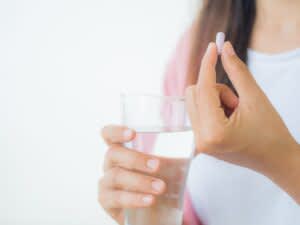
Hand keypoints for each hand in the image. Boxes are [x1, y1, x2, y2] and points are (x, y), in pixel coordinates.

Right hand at [98, 125, 165, 224]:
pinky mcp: (107, 201)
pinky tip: (150, 200)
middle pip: (113, 153)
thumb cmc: (157, 180)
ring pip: (116, 176)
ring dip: (140, 181)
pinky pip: (116, 198)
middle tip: (157, 165)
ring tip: (161, 187)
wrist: (154, 210)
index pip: (109, 135)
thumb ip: (174, 151)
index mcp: (121, 149)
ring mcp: (106, 182)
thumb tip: (195, 140)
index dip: (115, 131)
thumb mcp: (165, 163)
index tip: (132, 133)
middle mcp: (110, 163)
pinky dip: (134, 198)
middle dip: (136, 158)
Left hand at [186, 41, 298, 179]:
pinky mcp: (200, 142)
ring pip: (196, 101)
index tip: (214, 45)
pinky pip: (199, 112)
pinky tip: (231, 120)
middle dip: (216, 90)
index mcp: (213, 131)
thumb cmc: (271, 132)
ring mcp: (198, 142)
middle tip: (237, 102)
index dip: (208, 64)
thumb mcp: (255, 98)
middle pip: (194, 93)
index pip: (204, 88)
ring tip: (237, 113)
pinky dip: (213, 107)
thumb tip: (225, 48)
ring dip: (215, 99)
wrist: (276, 161)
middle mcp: (200, 139)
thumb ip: (237, 71)